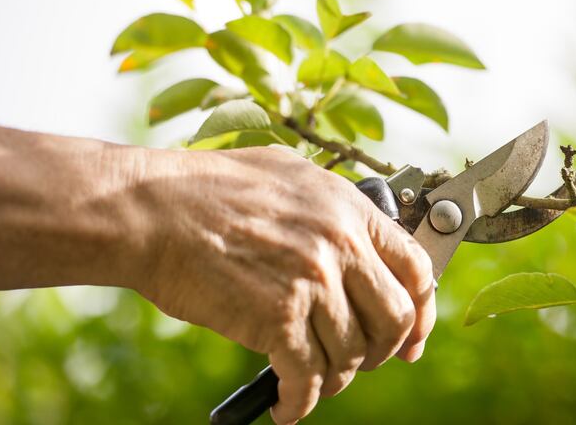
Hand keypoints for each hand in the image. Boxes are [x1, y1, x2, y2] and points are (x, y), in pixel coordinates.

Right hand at [135, 147, 435, 423]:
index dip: (422, 311)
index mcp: (349, 209)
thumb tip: (358, 239)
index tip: (413, 336)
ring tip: (316, 380)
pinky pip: (307, 377)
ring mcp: (312, 282)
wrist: (153, 209)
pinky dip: (300, 402)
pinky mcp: (276, 319)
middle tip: (366, 361)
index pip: (416, 268)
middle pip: (395, 319)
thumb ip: (332, 207)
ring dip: (337, 378)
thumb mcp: (289, 174)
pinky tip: (288, 406)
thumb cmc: (210, 189)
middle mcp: (340, 245)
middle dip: (384, 351)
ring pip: (352, 354)